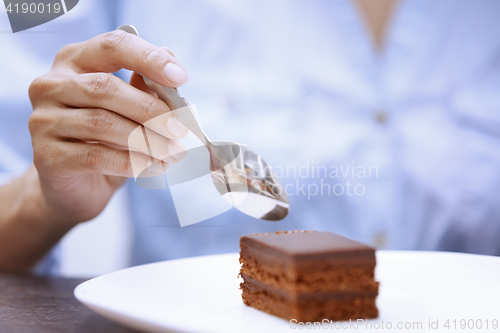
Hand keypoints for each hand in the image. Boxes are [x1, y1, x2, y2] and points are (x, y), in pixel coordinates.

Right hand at [28, 30, 189, 224]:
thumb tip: (174, 74)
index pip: (112, 46)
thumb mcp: (129, 111)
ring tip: (174, 152)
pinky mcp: (46, 155)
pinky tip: (156, 167)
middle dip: (150, 109)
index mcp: (75, 61)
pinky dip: (133, 162)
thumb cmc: (106, 139)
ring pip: (101, 123)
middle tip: (180, 129)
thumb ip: (146, 89)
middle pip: (105, 87)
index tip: (181, 77)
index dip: (149, 59)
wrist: (76, 185)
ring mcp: (44, 120)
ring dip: (146, 139)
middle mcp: (51, 85)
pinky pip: (96, 156)